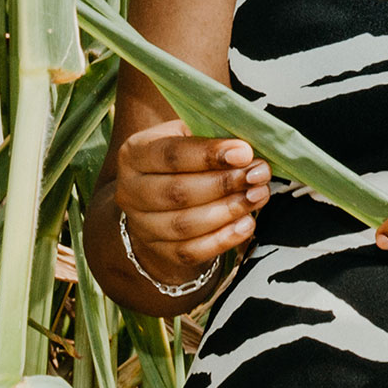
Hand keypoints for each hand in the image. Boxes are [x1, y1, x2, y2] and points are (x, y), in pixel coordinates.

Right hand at [113, 118, 271, 286]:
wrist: (159, 194)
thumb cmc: (181, 157)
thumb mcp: (187, 135)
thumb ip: (212, 139)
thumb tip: (246, 154)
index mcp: (134, 153)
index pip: (170, 155)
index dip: (209, 155)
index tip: (244, 153)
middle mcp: (130, 191)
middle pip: (177, 193)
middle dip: (223, 184)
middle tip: (257, 176)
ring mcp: (142, 226)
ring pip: (184, 225)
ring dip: (227, 211)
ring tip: (257, 196)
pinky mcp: (159, 251)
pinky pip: (191, 252)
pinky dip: (222, 239)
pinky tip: (247, 224)